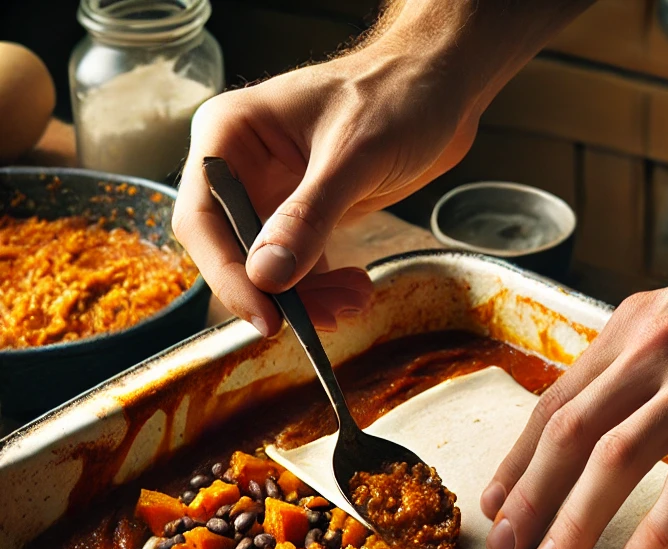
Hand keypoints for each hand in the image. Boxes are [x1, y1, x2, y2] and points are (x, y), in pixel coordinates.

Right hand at [173, 46, 478, 334]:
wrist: (439, 86)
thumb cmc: (395, 95)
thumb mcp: (352, 157)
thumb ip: (308, 217)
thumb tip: (268, 277)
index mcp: (228, 135)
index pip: (203, 220)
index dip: (229, 276)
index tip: (268, 318)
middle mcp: (242, 166)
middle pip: (235, 252)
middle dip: (279, 293)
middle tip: (324, 319)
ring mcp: (273, 192)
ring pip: (271, 268)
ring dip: (309, 297)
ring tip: (354, 302)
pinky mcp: (306, 213)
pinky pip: (302, 266)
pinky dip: (324, 288)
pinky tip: (356, 292)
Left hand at [481, 223, 667, 548]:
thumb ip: (647, 356)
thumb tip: (606, 411)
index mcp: (638, 324)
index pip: (557, 399)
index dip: (518, 458)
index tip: (495, 503)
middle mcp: (660, 344)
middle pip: (570, 431)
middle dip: (529, 498)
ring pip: (617, 457)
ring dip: (576, 521)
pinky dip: (657, 532)